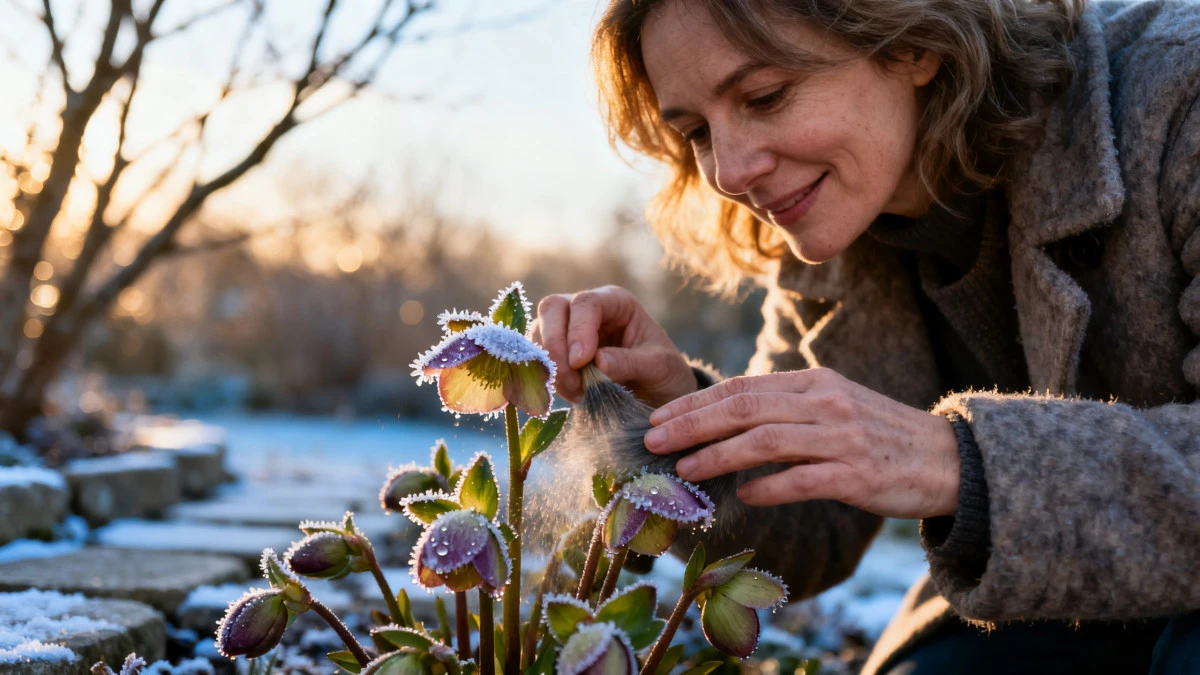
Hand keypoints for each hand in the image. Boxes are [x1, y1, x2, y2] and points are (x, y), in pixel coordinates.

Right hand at [530, 285, 696, 405]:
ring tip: (575, 392)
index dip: (578, 330)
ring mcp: (568, 328)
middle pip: (552, 307)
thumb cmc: (664, 372)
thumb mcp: (659, 367)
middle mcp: (588, 309)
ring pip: (539, 331)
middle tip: (571, 379)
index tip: (581, 362)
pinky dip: (545, 375)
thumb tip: (598, 362)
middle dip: (555, 344)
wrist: (658, 393)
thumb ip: (631, 362)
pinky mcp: (558, 351)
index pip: (586, 303)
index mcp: (617, 303)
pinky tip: (569, 393)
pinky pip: (537, 356)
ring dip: (549, 364)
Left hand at [643, 368, 960, 518]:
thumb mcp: (833, 408)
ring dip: (719, 455)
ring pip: (767, 441)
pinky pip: (804, 480)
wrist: (949, 460)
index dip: (696, 403)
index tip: (659, 418)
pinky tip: (744, 496)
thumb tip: (725, 426)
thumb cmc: (880, 437)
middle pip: (746, 408)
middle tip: (653, 440)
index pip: (743, 387)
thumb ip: (785, 411)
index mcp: (814, 383)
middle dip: (693, 423)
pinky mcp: (858, 475)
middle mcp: (826, 403)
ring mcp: (843, 438)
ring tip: (685, 468)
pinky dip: (770, 487)